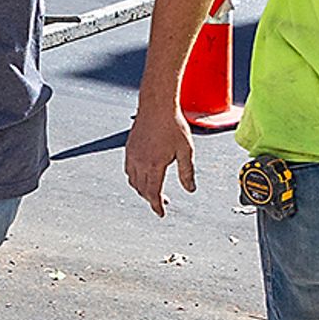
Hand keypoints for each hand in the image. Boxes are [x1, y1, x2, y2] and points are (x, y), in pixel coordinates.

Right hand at [125, 99, 197, 215]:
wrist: (156, 106)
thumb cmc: (172, 125)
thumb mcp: (185, 151)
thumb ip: (187, 172)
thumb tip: (190, 189)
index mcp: (154, 166)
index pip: (153, 193)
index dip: (157, 206)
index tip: (161, 213)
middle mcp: (139, 163)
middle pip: (142, 190)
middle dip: (151, 199)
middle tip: (162, 202)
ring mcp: (132, 156)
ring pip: (133, 181)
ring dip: (142, 189)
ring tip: (153, 190)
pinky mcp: (129, 148)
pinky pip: (128, 170)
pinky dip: (135, 178)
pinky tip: (143, 175)